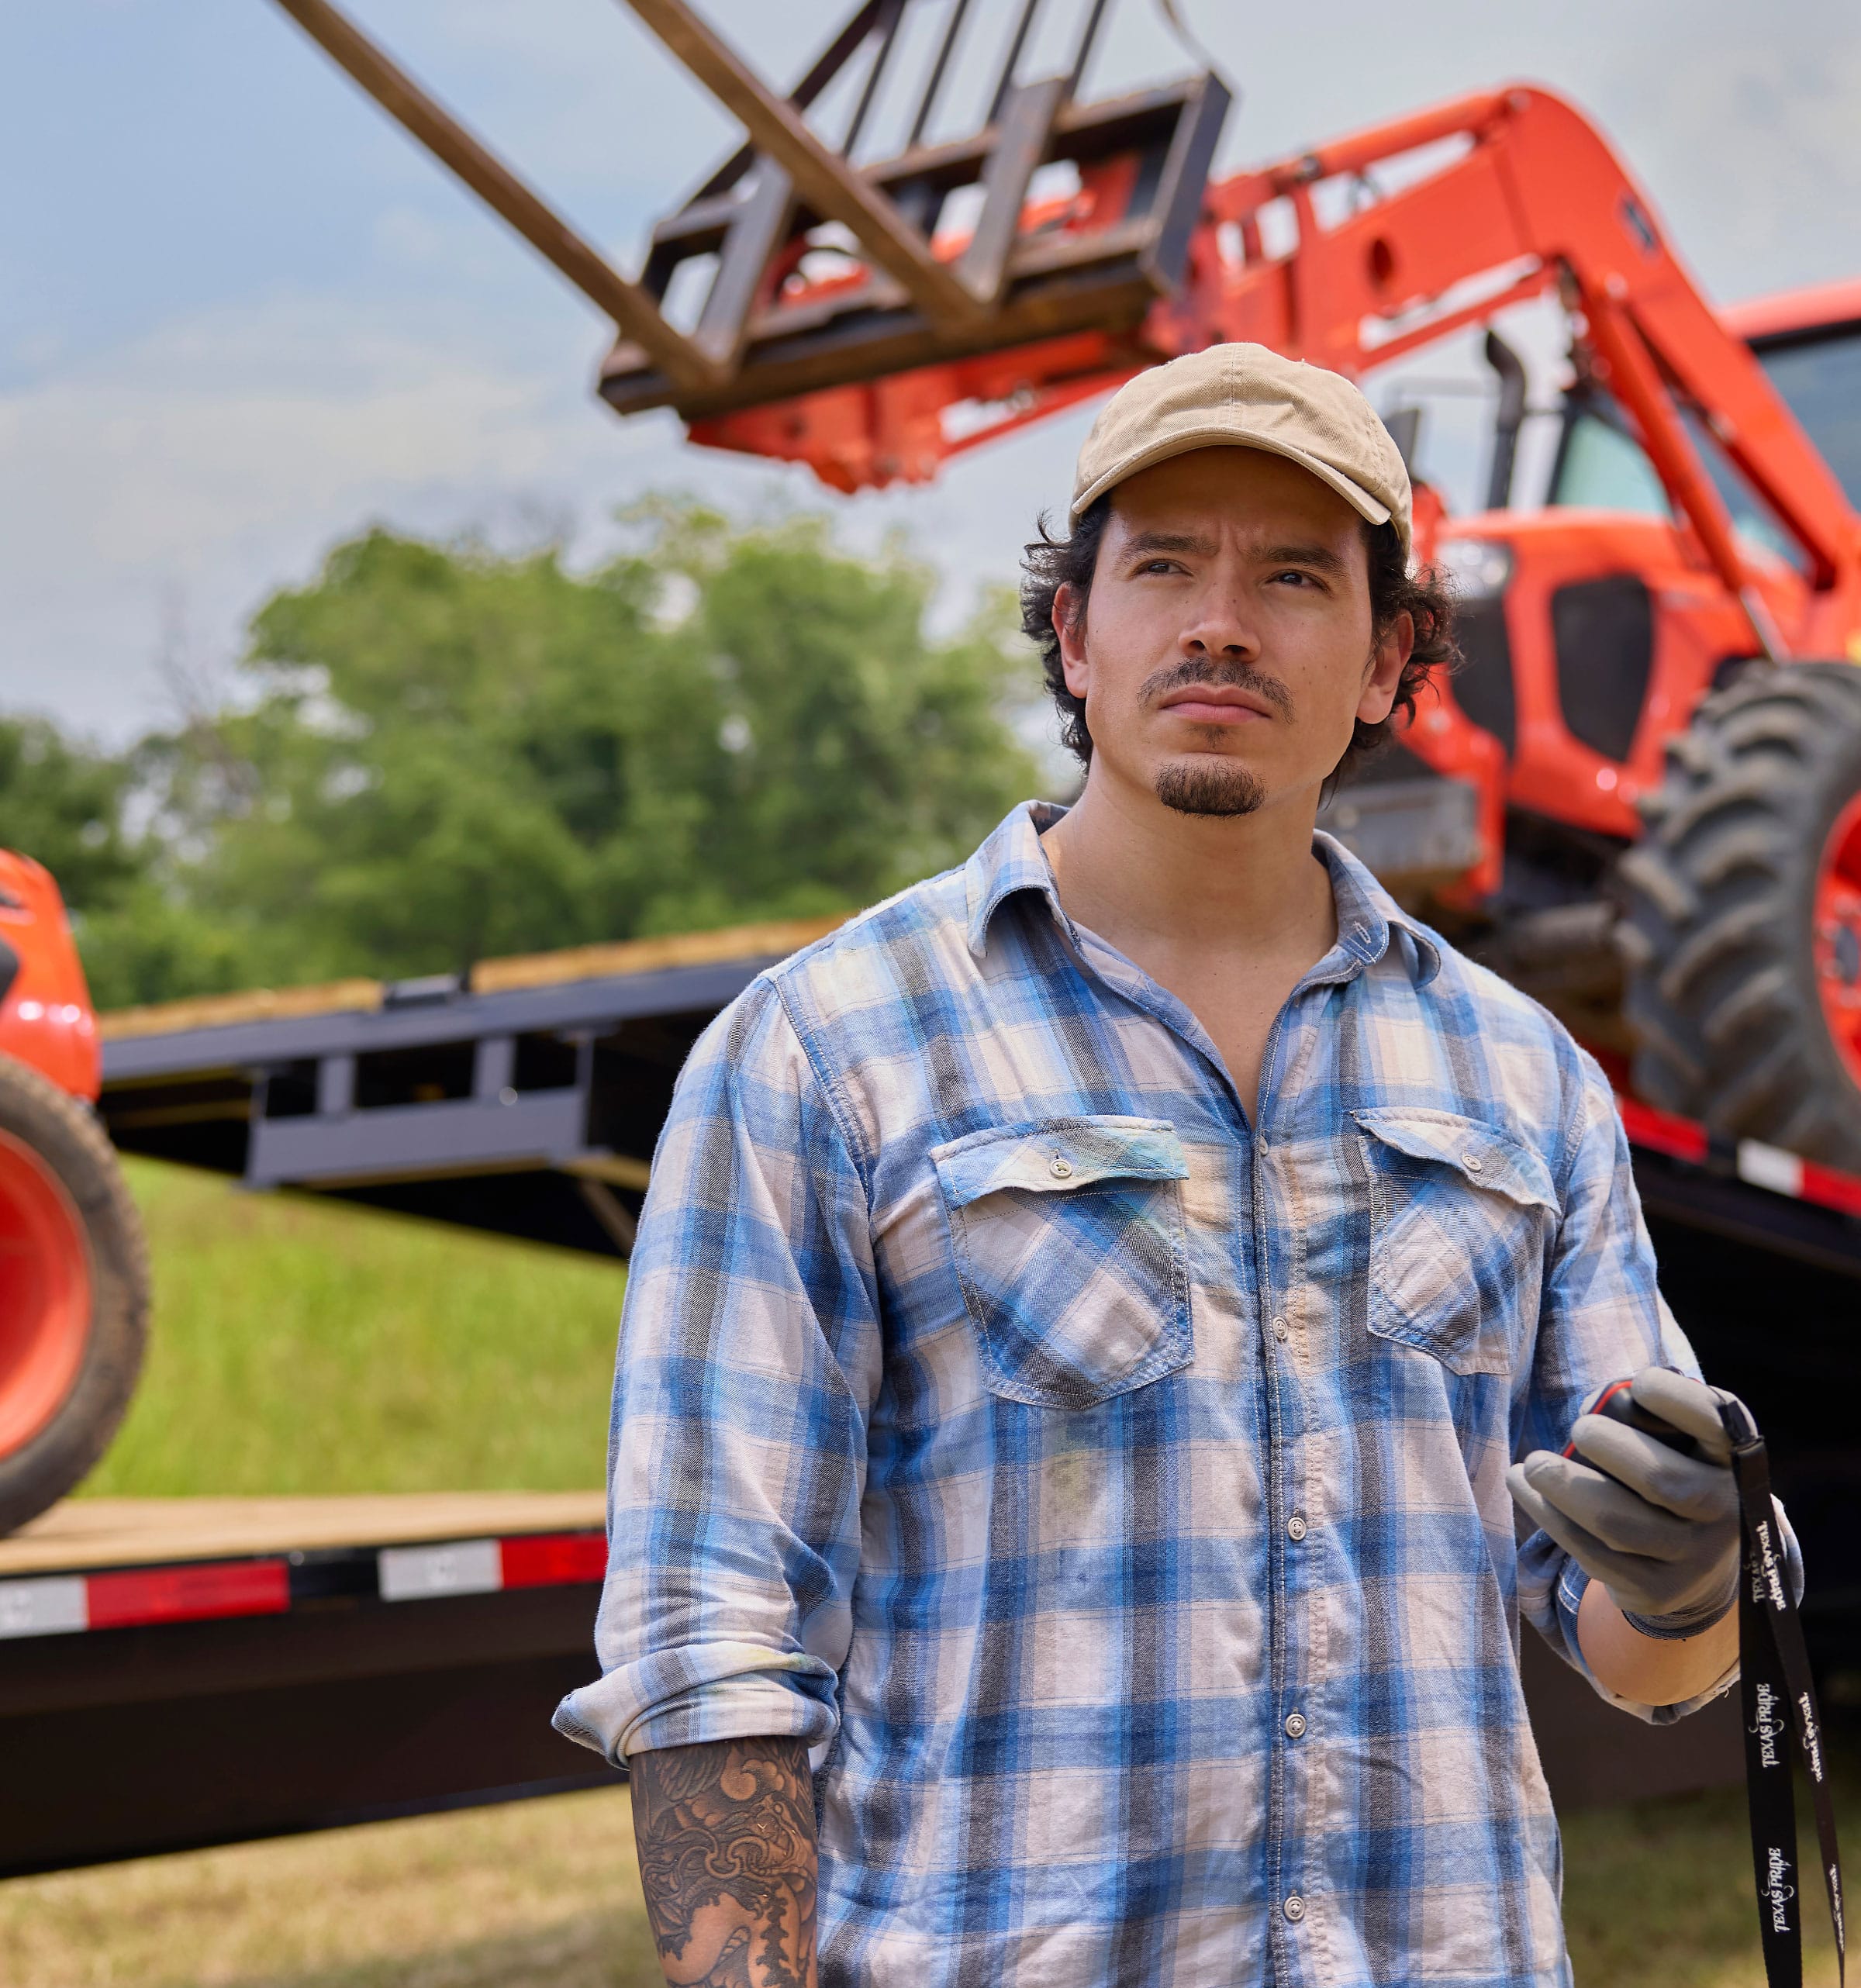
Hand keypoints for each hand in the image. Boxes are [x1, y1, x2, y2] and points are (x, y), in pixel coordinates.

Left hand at [1507, 1366, 1741, 1630]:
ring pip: (1619, 1526)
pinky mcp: (1655, 1592)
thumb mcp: (1681, 1437)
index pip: (1716, 1424)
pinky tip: (1525, 1488)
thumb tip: (1588, 1409)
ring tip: (1533, 1465)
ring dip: (1564, 1488)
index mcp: (1732, 1460)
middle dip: (1608, 1447)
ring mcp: (1692, 1559)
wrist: (1703, 1562)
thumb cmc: (1677, 1469)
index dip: (1677, 1400)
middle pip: (1663, 1482)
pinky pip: (1592, 1555)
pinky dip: (1550, 1517)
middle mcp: (1723, 1511)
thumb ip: (1645, 1414)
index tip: (1640, 1384)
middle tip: (1579, 1429)